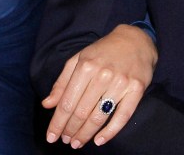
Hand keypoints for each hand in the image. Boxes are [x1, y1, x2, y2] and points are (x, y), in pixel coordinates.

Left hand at [42, 23, 157, 147]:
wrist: (135, 40)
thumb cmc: (103, 51)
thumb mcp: (79, 59)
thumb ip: (62, 82)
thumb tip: (47, 104)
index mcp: (85, 66)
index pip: (67, 102)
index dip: (57, 122)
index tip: (51, 137)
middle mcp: (102, 74)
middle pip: (82, 111)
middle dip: (71, 130)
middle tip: (66, 141)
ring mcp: (120, 82)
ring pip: (99, 116)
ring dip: (86, 134)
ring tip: (78, 143)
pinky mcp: (136, 89)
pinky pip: (123, 116)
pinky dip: (110, 131)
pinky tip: (99, 140)